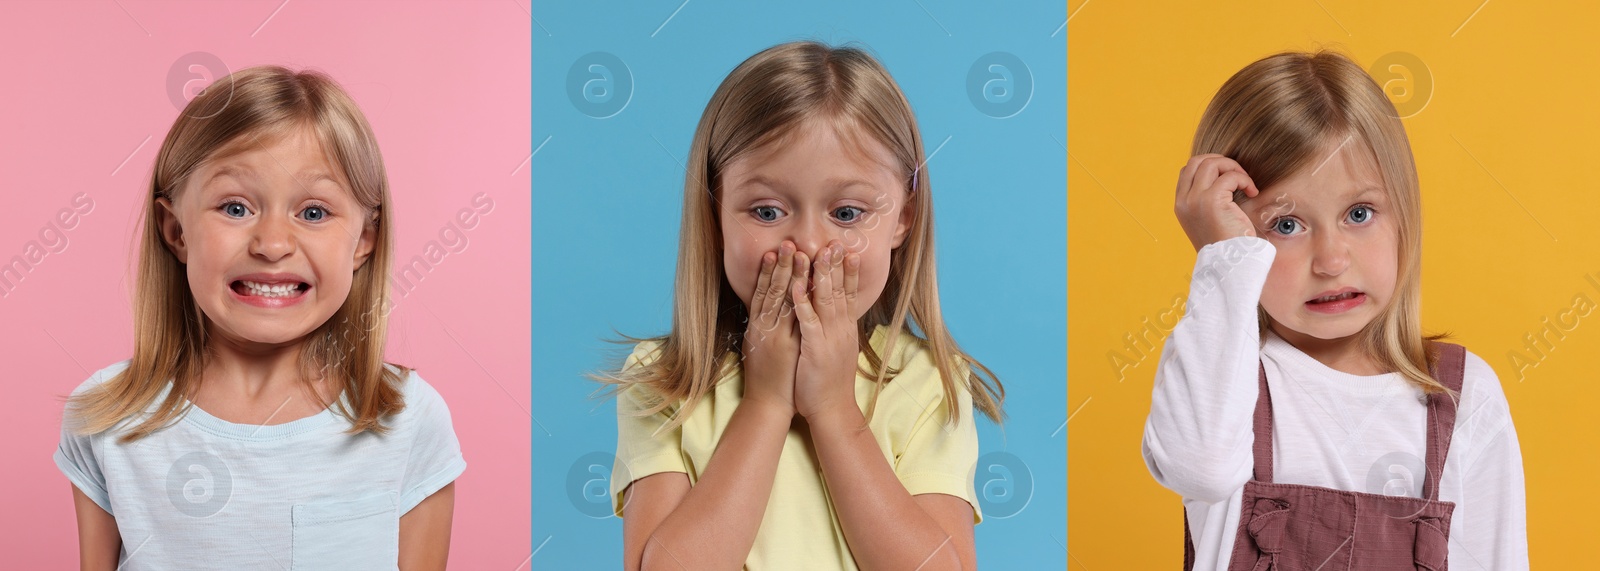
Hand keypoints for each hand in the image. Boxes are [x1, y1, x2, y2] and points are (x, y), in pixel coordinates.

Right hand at [741, 241, 801, 416]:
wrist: (768, 404)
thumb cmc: (769, 378)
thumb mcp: (763, 347)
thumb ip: (767, 327)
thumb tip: (771, 310)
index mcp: (760, 326)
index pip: (764, 291)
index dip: (770, 270)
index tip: (776, 250)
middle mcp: (765, 327)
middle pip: (772, 290)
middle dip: (780, 265)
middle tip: (787, 242)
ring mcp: (775, 336)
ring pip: (780, 300)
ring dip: (787, 275)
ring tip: (794, 253)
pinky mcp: (785, 347)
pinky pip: (790, 320)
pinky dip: (794, 302)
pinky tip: (798, 285)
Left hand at [791, 241, 861, 420]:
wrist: (831, 409)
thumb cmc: (829, 382)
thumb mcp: (837, 351)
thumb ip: (838, 330)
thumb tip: (839, 315)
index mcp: (844, 329)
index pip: (848, 294)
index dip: (849, 272)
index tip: (849, 251)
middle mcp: (840, 329)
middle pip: (839, 290)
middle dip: (836, 265)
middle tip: (835, 242)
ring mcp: (829, 337)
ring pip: (825, 300)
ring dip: (820, 275)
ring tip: (815, 252)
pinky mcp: (815, 348)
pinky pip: (808, 320)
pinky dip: (803, 301)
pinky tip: (798, 284)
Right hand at [1174, 154, 1259, 250]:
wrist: (1230, 263)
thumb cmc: (1226, 243)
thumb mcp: (1209, 219)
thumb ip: (1206, 199)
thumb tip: (1221, 175)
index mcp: (1181, 205)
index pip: (1187, 170)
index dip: (1208, 165)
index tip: (1226, 175)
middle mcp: (1184, 201)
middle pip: (1197, 161)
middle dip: (1220, 161)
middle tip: (1237, 175)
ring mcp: (1195, 200)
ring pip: (1211, 163)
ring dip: (1233, 168)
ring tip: (1245, 184)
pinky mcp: (1211, 201)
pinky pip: (1229, 176)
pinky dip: (1244, 179)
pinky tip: (1252, 192)